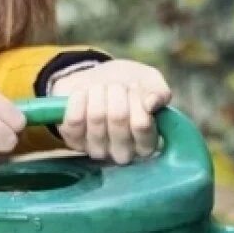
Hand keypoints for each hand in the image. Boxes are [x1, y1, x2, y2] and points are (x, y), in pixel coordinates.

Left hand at [50, 59, 171, 163]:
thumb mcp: (149, 82)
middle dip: (116, 91)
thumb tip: (152, 103)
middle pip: (118, 118)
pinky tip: (83, 93)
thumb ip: (159, 92)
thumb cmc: (128, 84)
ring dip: (97, 92)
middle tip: (115, 85)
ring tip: (100, 88)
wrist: (95, 79)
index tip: (134, 86)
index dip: (136, 98)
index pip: (142, 124)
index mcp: (147, 143)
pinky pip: (75, 119)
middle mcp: (124, 153)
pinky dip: (78, 99)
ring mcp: (98, 150)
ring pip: (96, 117)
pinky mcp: (75, 142)